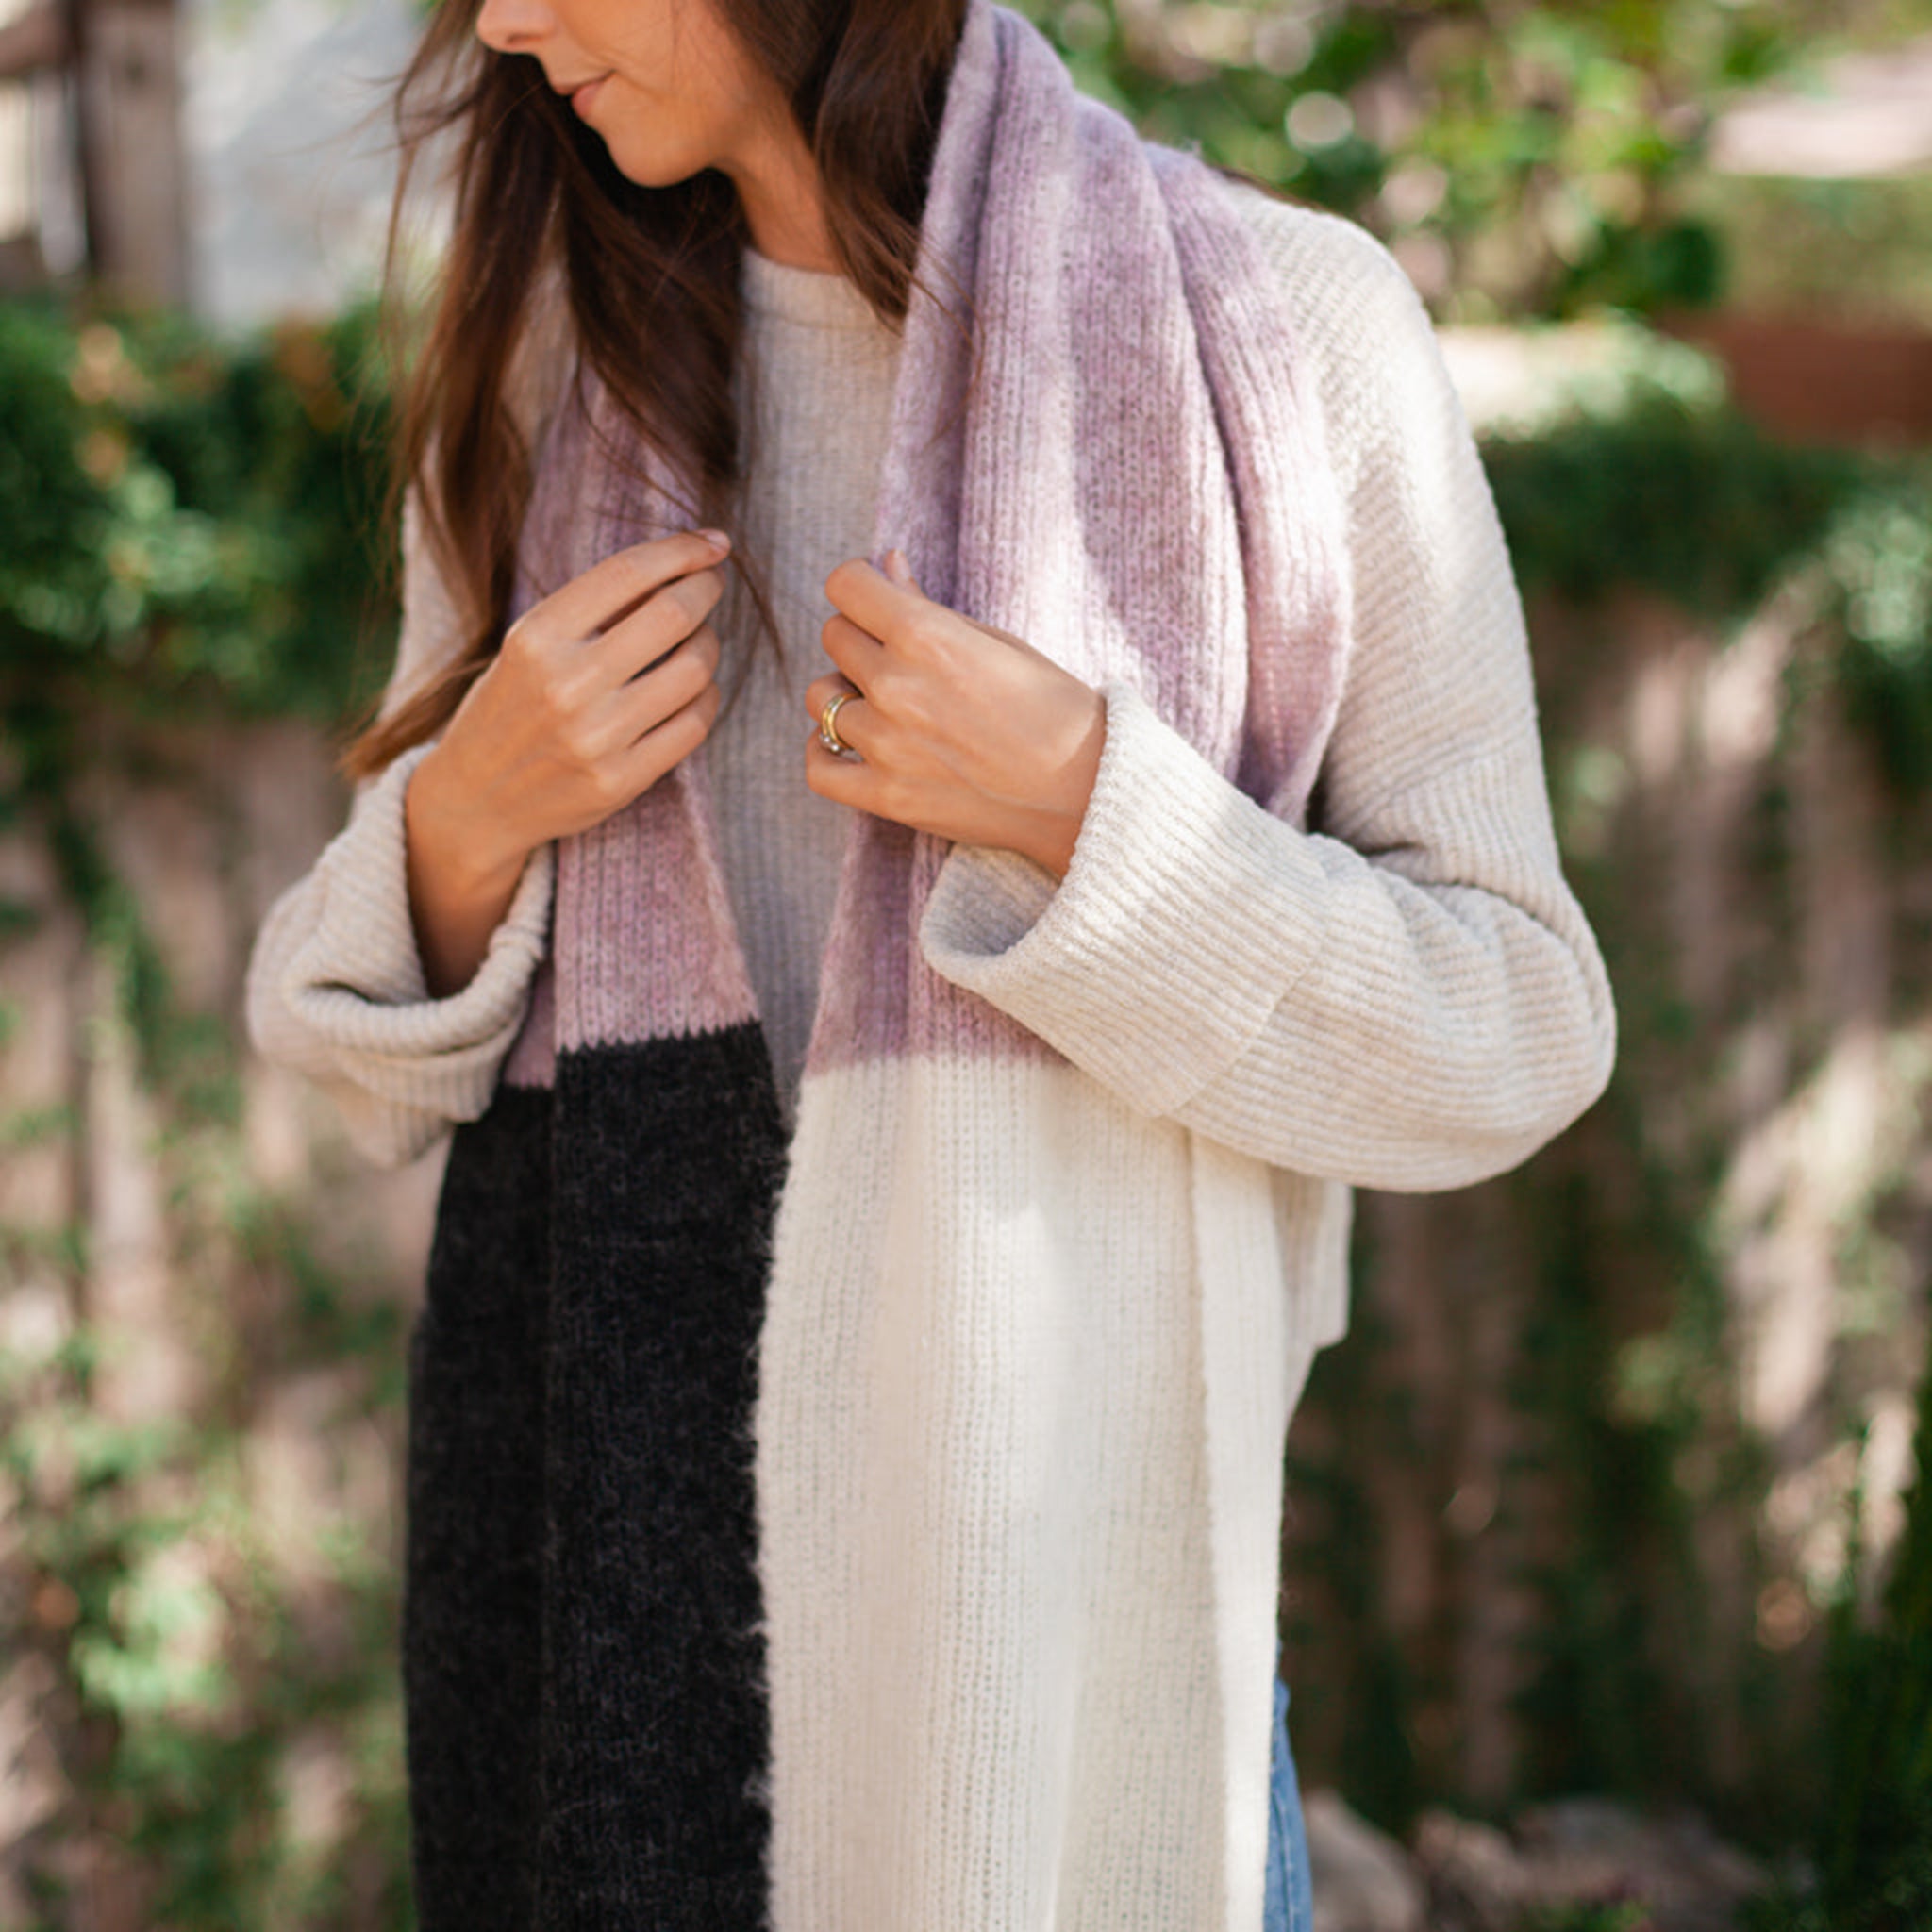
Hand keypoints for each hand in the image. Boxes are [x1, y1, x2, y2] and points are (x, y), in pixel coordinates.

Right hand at [405, 528, 730, 993]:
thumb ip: (593, 609)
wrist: (476, 800)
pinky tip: (694, 689)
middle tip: (711, 583)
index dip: (683, 551)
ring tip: (696, 640)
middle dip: (706, 589)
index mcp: (537, 637)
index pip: (630, 572)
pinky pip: (695, 724)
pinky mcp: (623, 781)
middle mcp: (568, 685)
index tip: (713, 544)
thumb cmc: (511, 707)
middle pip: (674, 614)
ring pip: (695, 669)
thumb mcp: (528, 645)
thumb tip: (681, 563)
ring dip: (708, 644)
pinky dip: (706, 696)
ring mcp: (598, 738)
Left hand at [803, 550, 1105, 877]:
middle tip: (900, 658)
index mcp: (926, 636)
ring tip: (885, 705)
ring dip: (846, 694)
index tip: (878, 600)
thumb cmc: (1053, 708)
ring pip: (821, 697)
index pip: (844, 585)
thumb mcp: (996, 642)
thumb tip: (885, 563)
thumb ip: (927, 606)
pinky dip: (825, 751)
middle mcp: (897, 686)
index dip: (860, 586)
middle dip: (861, 638)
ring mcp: (886, 745)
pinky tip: (850, 743)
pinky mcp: (886, 796)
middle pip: (834, 636)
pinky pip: (818, 767)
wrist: (1085, 791)